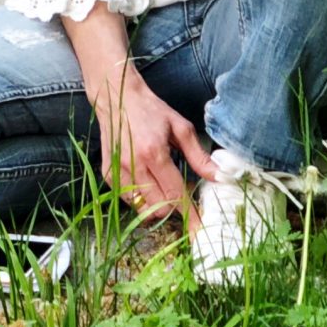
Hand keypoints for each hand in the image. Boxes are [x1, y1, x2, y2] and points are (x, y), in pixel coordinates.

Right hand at [91, 67, 216, 222]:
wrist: (116, 97)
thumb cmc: (151, 110)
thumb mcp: (180, 128)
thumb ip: (199, 156)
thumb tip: (219, 177)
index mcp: (153, 153)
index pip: (175, 194)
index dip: (189, 214)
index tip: (199, 229)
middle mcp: (133, 165)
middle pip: (159, 206)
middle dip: (175, 208)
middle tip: (183, 194)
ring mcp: (117, 172)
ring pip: (142, 208)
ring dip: (157, 205)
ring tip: (164, 187)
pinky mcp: (108, 174)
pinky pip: (129, 200)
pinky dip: (142, 198)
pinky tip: (148, 181)